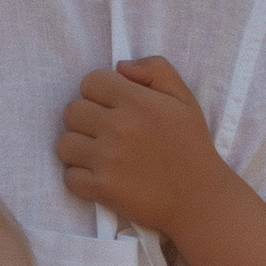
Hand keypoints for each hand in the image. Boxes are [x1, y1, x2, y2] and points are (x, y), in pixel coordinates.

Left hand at [56, 55, 219, 238]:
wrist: (200, 199)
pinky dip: (81, 178)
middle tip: (105, 132)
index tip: (112, 107)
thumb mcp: (183, 98)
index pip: (90, 82)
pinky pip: (69, 177)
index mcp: (138, 102)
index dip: (98, 92)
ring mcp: (108, 160)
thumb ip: (156, 69)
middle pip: (71, 111)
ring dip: (78, 148)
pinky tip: (101, 176)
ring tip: (99, 155)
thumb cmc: (191, 145)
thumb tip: (120, 66)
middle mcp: (119, 128)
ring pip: (64, 144)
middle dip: (85, 119)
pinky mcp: (102, 189)